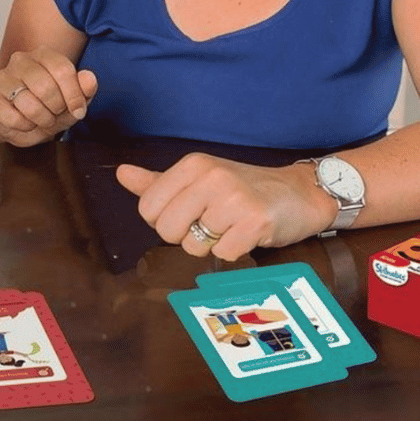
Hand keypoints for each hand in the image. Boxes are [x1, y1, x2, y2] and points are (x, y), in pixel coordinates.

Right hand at [0, 47, 97, 146]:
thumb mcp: (71, 99)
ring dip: (42, 120)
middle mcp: (21, 61)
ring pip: (28, 104)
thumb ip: (85, 89)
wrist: (19, 120)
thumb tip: (89, 79)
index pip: (62, 70)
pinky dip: (25, 127)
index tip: (79, 111)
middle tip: (56, 115)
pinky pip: (13, 117)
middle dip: (56, 109)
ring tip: (42, 120)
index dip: (74, 95)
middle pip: (45, 87)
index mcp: (44, 55)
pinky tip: (26, 122)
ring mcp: (4, 78)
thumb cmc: (47, 105)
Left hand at [116, 154, 337, 259]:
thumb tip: (121, 174)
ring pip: (195, 247)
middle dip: (186, 237)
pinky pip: (223, 255)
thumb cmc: (242, 188)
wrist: (298, 193)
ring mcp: (233, 198)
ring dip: (212, 246)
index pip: (148, 208)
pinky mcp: (255, 221)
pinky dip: (234, 253)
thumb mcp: (199, 179)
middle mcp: (211, 177)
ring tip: (231, 227)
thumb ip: (158, 182)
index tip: (188, 215)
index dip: (164, 222)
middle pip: (167, 230)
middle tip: (212, 224)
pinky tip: (247, 235)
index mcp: (192, 164)